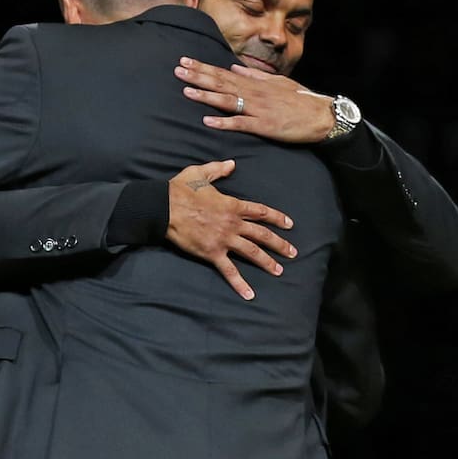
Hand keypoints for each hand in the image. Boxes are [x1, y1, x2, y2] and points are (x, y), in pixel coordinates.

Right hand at [167, 160, 296, 299]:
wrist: (165, 208)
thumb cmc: (181, 189)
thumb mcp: (200, 172)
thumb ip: (219, 169)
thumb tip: (232, 164)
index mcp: (233, 205)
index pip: (261, 212)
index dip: (277, 218)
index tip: (289, 224)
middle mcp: (233, 223)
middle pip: (262, 235)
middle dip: (280, 244)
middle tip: (293, 252)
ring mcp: (224, 240)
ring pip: (252, 252)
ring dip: (267, 262)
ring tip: (279, 271)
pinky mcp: (213, 253)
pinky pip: (229, 271)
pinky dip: (240, 283)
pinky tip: (249, 294)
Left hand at [175, 57, 336, 142]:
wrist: (322, 116)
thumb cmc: (301, 100)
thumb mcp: (278, 82)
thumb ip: (255, 76)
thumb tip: (234, 67)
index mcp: (256, 84)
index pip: (224, 73)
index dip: (203, 67)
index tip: (186, 61)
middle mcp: (255, 94)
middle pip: (221, 84)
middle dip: (198, 76)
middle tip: (178, 70)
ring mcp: (259, 109)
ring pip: (228, 101)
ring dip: (206, 96)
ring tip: (186, 91)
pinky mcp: (265, 126)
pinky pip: (241, 124)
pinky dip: (224, 122)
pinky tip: (208, 121)